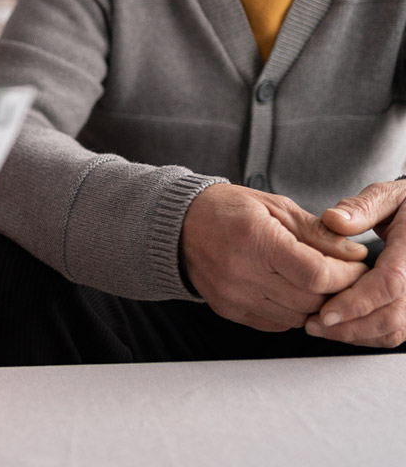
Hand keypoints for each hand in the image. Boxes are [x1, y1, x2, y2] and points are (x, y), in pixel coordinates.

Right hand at [181, 184, 368, 330]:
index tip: (355, 267)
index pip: (317, 275)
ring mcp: (234, 296)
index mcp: (256, 240)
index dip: (346, 275)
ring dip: (315, 304)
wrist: (177, 225)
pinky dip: (291, 312)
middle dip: (336, 290)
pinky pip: (276, 324)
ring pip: (297, 318)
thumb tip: (354, 255)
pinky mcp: (229, 310)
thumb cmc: (227, 210)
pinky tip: (289, 291)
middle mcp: (242, 273)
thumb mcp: (275, 207)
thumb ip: (318, 233)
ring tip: (315, 283)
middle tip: (341, 275)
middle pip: (311, 300)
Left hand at [307, 180, 405, 347]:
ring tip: (322, 328)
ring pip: (396, 331)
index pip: (389, 284)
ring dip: (358, 335)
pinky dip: (370, 334)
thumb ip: (361, 207)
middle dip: (351, 327)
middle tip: (313, 325)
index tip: (324, 313)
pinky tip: (343, 326)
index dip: (356, 302)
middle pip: (392, 316)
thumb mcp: (387, 196)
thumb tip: (333, 220)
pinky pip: (398, 331)